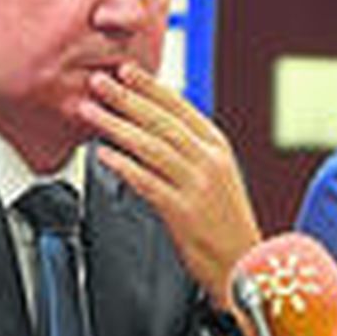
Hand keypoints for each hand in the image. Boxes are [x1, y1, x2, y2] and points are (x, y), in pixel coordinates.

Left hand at [81, 63, 260, 308]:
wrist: (246, 264)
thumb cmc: (226, 223)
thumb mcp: (216, 175)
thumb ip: (189, 150)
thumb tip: (154, 126)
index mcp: (217, 147)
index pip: (180, 107)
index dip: (150, 87)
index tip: (126, 71)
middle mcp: (209, 161)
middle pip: (161, 121)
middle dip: (127, 98)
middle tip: (100, 82)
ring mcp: (197, 186)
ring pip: (151, 147)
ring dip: (116, 126)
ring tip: (91, 112)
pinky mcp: (183, 212)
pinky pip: (147, 182)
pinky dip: (124, 166)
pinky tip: (104, 155)